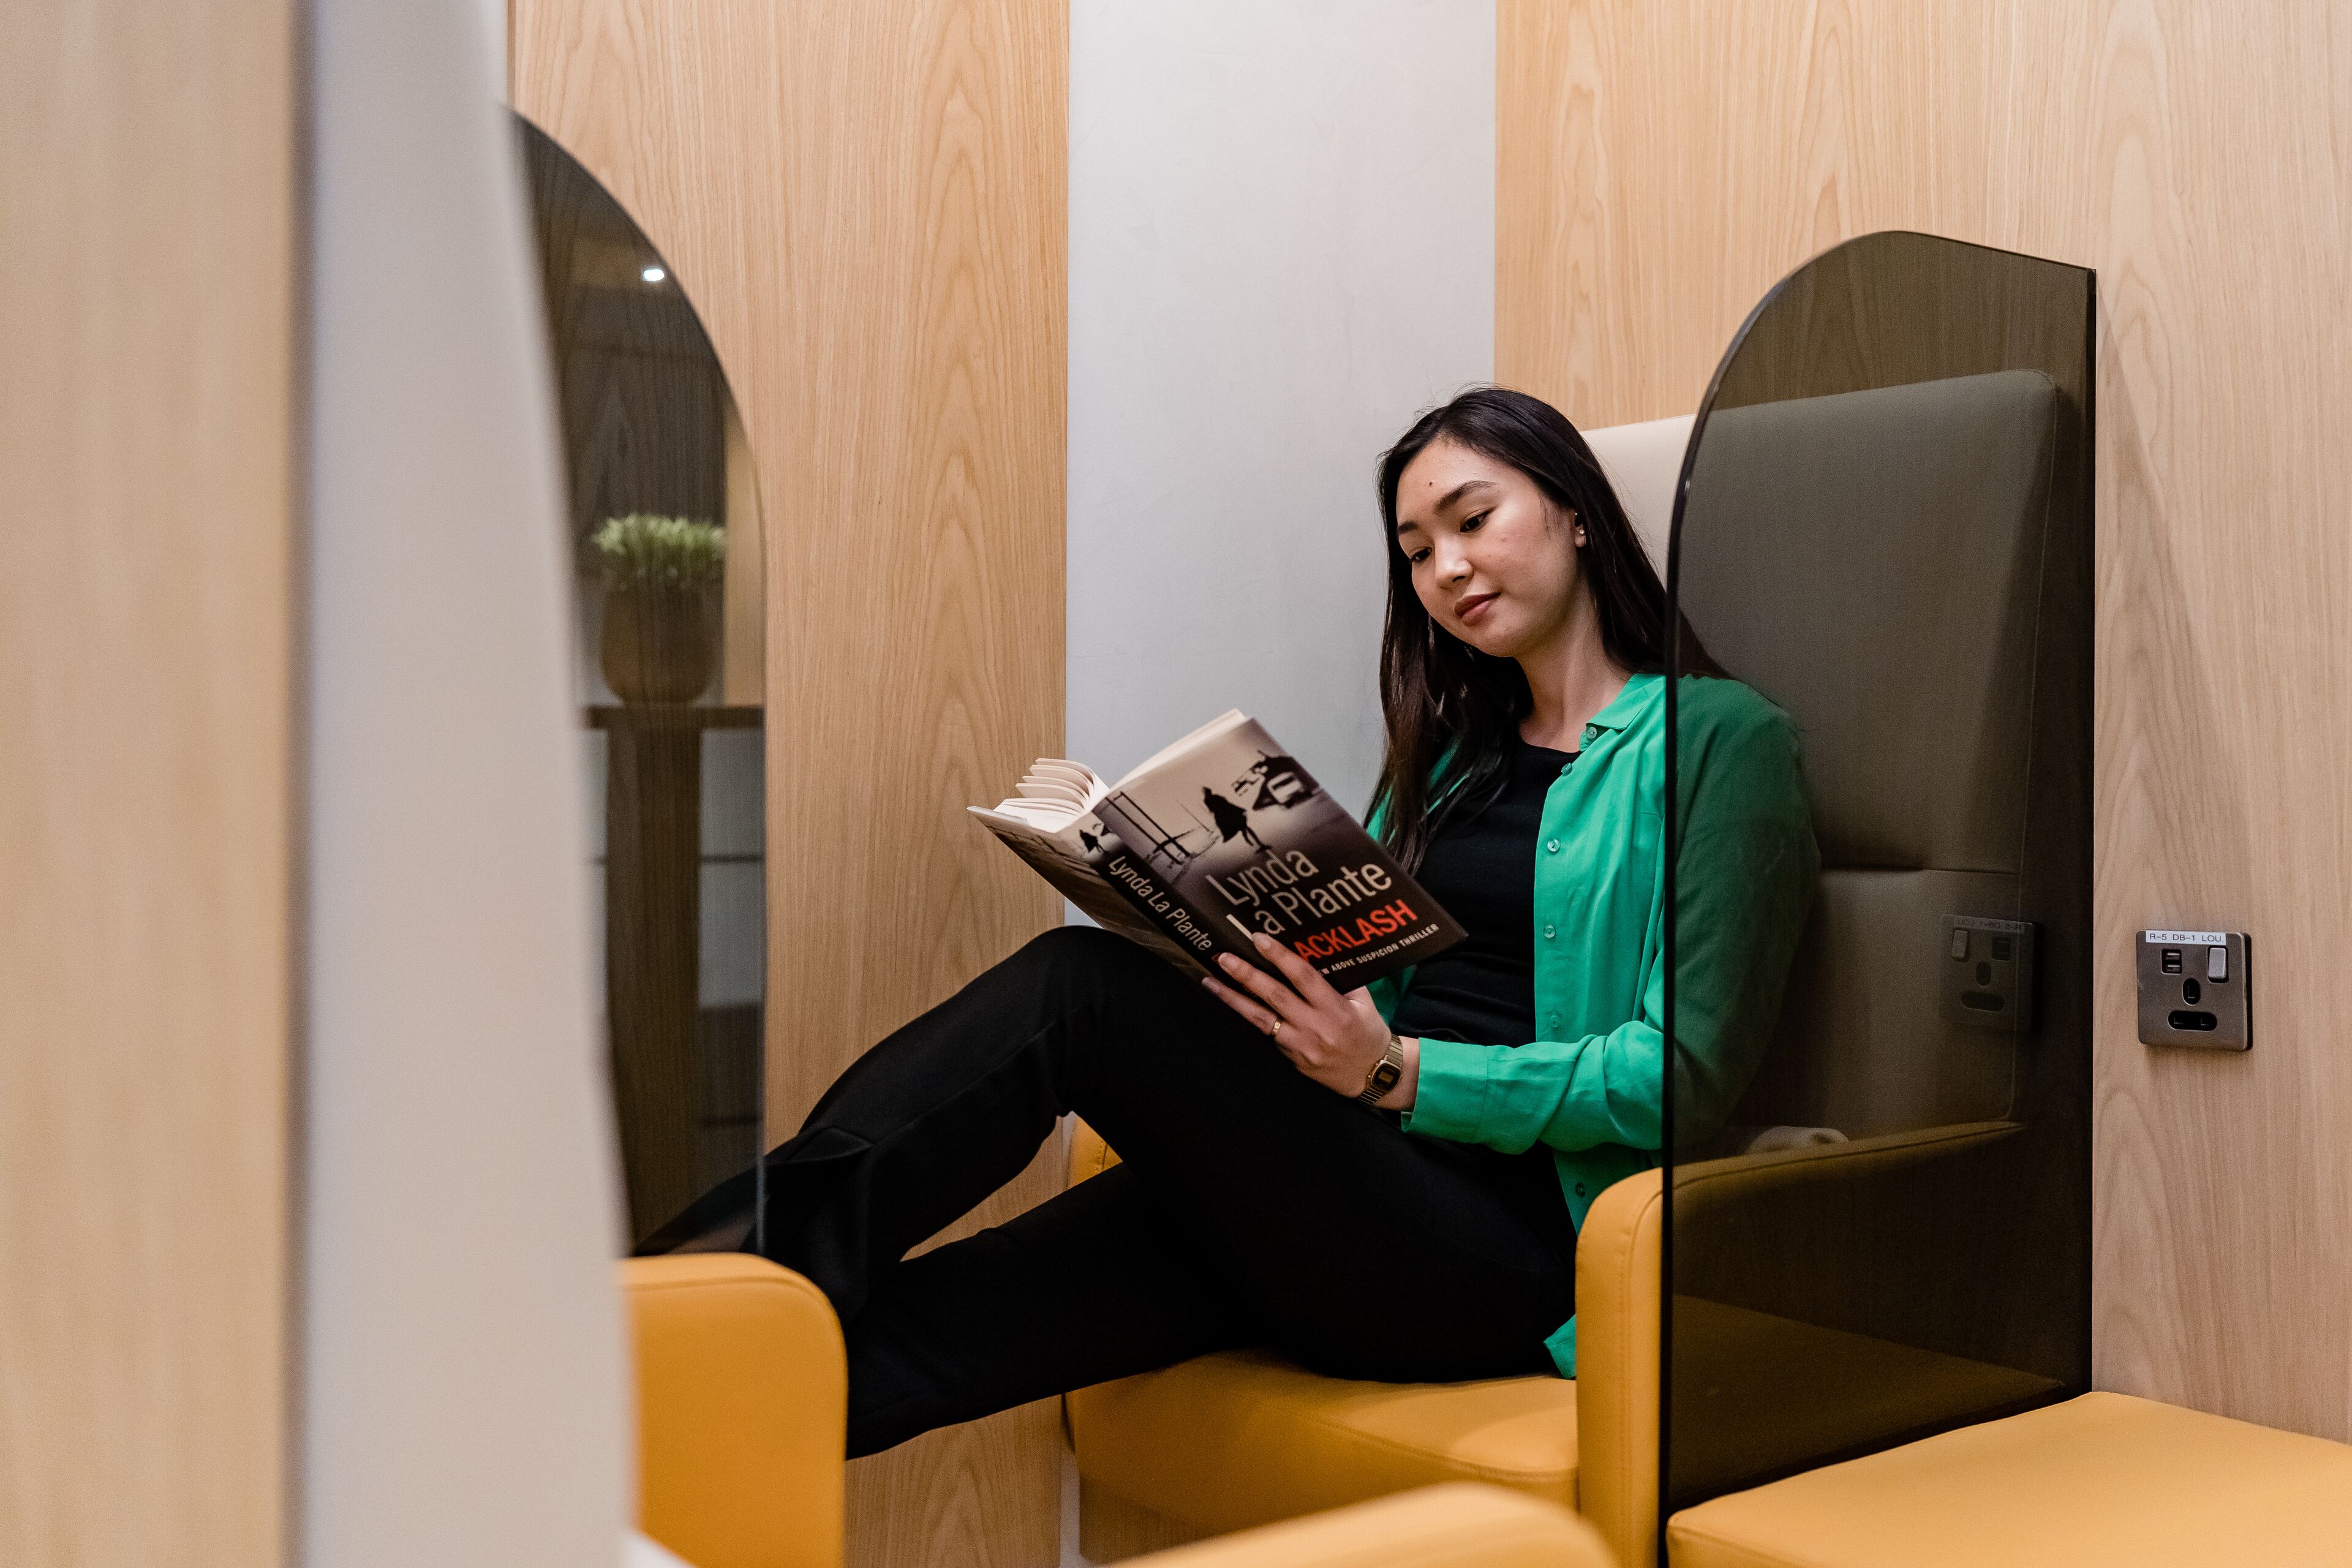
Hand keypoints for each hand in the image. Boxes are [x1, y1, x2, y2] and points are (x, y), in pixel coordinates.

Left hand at [1201, 932, 1415, 1106]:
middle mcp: (1315, 1028)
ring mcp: (1300, 1047)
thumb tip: (1317, 951)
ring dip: (1232, 999)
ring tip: (1210, 982)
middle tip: (1223, 957)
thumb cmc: (1369, 1032)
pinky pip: (1267, 1035)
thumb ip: (1341, 979)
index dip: (1280, 957)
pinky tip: (1230, 1003)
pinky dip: (1247, 1018)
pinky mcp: (1291, 1059)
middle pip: (1274, 996)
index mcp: (1335, 1009)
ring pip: (1260, 1019)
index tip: (1258, 939)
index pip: (1304, 977)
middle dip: (1246, 975)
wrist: (1372, 1075)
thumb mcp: (1363, 1002)